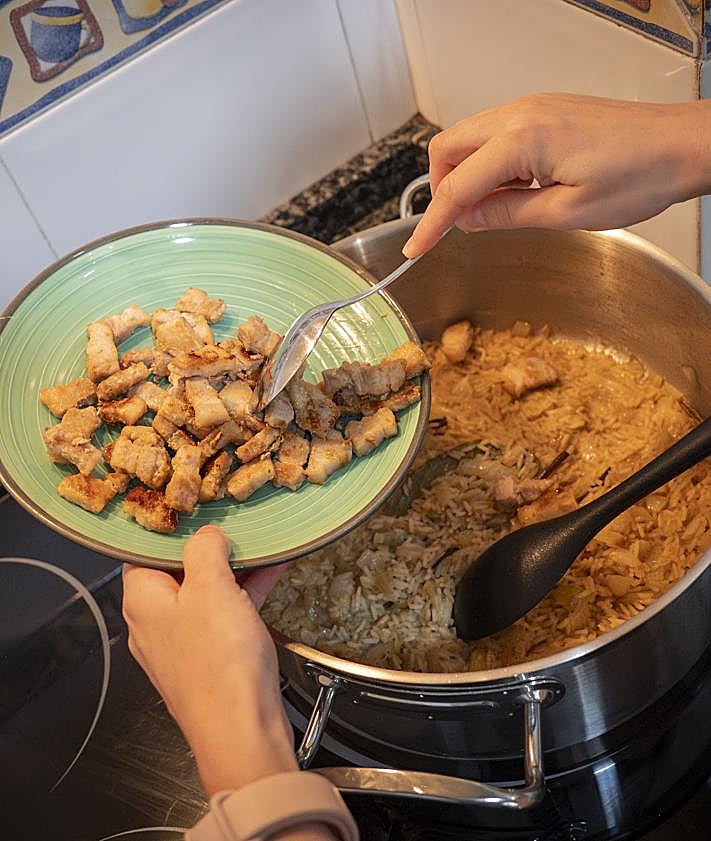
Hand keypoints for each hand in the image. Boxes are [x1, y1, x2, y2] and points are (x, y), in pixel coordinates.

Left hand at [122, 524, 296, 795]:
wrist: (242, 731)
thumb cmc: (219, 663)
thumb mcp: (210, 587)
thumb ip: (204, 549)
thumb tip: (206, 535)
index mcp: (141, 601)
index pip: (142, 551)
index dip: (167, 527)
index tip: (192, 504)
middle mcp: (155, 622)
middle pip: (176, 570)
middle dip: (207, 546)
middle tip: (232, 520)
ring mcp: (183, 642)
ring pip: (204, 592)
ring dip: (231, 568)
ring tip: (259, 541)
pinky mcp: (211, 658)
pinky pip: (225, 614)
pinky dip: (245, 593)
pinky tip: (273, 571)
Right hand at [403, 93, 710, 256]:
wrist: (683, 145)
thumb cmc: (640, 176)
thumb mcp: (567, 213)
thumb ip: (508, 215)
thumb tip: (470, 219)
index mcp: (522, 140)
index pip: (457, 187)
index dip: (432, 223)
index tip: (416, 248)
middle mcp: (520, 113)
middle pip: (448, 148)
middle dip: (441, 189)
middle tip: (458, 225)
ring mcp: (532, 107)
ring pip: (468, 138)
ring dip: (466, 176)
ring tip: (493, 210)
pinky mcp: (544, 109)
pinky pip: (495, 134)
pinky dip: (489, 163)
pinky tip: (514, 188)